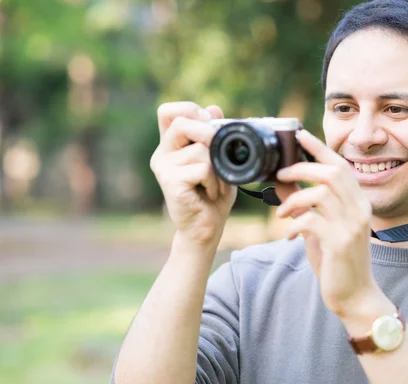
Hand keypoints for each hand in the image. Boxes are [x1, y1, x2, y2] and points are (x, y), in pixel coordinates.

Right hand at [150, 102, 236, 246]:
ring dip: (218, 168)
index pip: (168, 112)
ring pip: (201, 150)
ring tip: (216, 185)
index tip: (209, 122)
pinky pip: (203, 169)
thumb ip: (214, 136)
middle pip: (181, 123)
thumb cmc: (212, 195)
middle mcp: (163, 154)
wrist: (204, 228)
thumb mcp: (218, 161)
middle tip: (221, 154)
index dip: (189, 109)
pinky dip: (215, 182)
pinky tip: (210, 194)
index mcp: (171, 145)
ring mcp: (163, 168)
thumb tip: (213, 107)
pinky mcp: (170, 182)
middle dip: (208, 132)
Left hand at [275, 130, 380, 316]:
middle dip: (301, 168)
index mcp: (358, 202)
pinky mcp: (340, 243)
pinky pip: (312, 221)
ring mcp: (352, 226)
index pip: (340, 166)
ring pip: (321, 193)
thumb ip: (306, 205)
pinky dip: (294, 224)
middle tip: (280, 174)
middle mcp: (360, 209)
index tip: (299, 133)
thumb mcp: (321, 228)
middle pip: (331, 174)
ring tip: (282, 212)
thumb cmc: (337, 260)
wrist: (355, 296)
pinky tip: (289, 235)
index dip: (319, 148)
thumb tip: (282, 183)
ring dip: (295, 199)